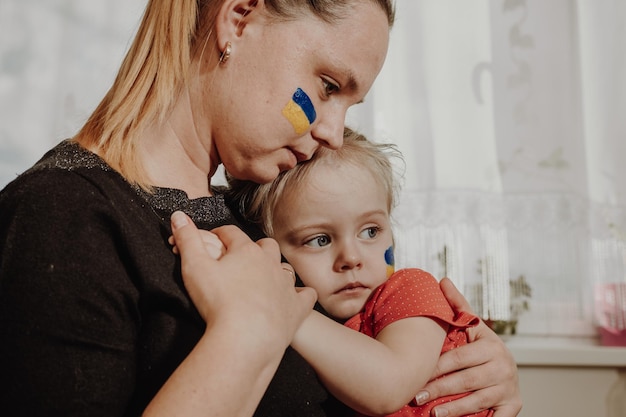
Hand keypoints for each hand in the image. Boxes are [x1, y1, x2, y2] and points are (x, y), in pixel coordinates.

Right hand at [170, 211, 316, 348]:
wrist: (245, 337)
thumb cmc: (218, 303)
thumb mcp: (194, 267)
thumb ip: (187, 239)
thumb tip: (178, 216)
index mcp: (246, 251)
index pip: (232, 234)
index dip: (221, 234)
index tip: (213, 238)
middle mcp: (270, 263)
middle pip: (265, 246)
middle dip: (253, 249)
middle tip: (240, 258)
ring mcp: (285, 285)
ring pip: (284, 268)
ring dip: (275, 270)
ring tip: (264, 277)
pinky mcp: (296, 307)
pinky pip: (305, 295)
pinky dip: (300, 294)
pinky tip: (295, 296)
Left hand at [415, 278, 521, 416]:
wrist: (508, 372)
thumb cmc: (482, 349)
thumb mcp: (473, 328)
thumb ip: (458, 307)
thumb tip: (443, 279)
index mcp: (491, 344)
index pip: (459, 358)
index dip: (436, 368)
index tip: (416, 375)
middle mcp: (504, 365)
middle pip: (465, 380)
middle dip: (439, 389)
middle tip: (416, 396)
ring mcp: (510, 387)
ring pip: (477, 400)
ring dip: (454, 409)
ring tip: (432, 414)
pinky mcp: (514, 406)